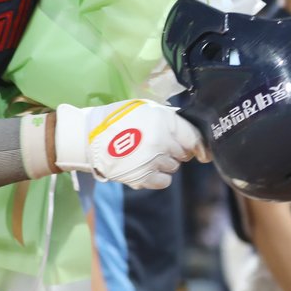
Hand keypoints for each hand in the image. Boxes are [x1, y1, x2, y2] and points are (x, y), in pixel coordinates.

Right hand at [54, 100, 206, 189]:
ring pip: (174, 167)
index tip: (203, 152)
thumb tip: (189, 134)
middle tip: (161, 146)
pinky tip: (147, 168)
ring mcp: (152, 161)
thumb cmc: (117, 119)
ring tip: (148, 154)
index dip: (200, 145)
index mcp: (164, 121)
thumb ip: (168, 119)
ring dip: (166, 163)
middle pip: (184, 153)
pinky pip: (164, 181)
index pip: (193, 137)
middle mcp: (161, 142)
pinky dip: (158, 177)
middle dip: (177, 150)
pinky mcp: (142, 178)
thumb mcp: (145, 109)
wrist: (87, 139)